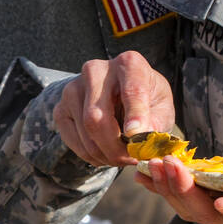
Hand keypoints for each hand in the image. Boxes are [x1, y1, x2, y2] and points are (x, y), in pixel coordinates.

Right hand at [52, 51, 176, 167]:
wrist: (119, 95)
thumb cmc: (146, 100)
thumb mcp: (161, 106)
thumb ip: (156, 123)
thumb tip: (141, 142)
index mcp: (129, 64)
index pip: (132, 90)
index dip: (135, 114)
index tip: (137, 135)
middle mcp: (96, 70)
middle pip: (98, 116)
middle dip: (115, 147)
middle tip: (131, 159)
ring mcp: (73, 88)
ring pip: (86, 132)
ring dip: (106, 154)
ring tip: (122, 156)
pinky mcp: (61, 108)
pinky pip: (74, 141)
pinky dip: (92, 156)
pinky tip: (105, 152)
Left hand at [135, 135, 222, 223]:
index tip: (222, 202)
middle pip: (213, 216)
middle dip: (188, 192)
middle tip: (168, 166)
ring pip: (195, 210)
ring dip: (170, 189)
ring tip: (149, 166)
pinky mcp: (222, 206)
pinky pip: (189, 201)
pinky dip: (167, 188)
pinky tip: (146, 172)